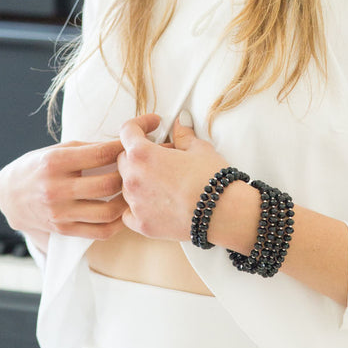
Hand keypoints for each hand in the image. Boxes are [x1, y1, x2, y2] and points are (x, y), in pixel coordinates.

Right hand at [0, 139, 126, 239]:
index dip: (124, 148)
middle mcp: (56, 188)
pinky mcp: (63, 229)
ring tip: (133, 192)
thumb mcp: (57, 150)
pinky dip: (118, 223)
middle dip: (129, 176)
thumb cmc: (39, 167)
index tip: (137, 145)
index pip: (100, 154)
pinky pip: (100, 231)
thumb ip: (88, 149)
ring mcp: (59, 212)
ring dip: (127, 202)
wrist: (10, 195)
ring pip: (107, 212)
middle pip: (107, 184)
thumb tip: (123, 145)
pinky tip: (123, 212)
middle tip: (138, 171)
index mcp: (55, 162)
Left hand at [116, 112, 229, 241]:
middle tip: (163, 155)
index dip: (140, 124)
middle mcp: (133, 178)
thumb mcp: (199, 148)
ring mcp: (135, 203)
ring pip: (126, 185)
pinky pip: (129, 212)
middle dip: (140, 153)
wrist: (223, 213)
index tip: (153, 125)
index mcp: (142, 154)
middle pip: (124, 158)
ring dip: (140, 179)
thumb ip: (183, 134)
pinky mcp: (141, 224)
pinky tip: (156, 202)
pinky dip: (138, 206)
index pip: (128, 131)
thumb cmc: (212, 179)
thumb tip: (180, 123)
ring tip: (165, 180)